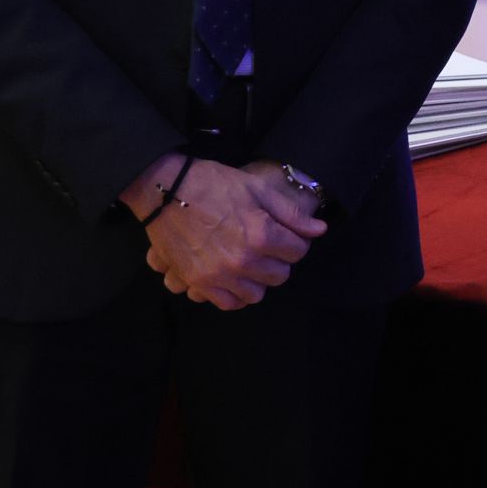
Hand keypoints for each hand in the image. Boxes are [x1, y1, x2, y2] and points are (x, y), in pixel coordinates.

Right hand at [133, 155, 327, 310]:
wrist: (166, 191)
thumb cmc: (214, 184)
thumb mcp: (258, 189)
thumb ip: (291, 214)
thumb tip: (320, 230)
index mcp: (261, 234)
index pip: (298, 252)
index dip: (296, 242)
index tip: (287, 235)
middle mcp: (243, 260)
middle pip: (280, 275)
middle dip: (280, 260)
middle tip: (269, 247)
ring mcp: (219, 275)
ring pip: (257, 294)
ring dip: (259, 279)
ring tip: (252, 262)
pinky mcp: (198, 282)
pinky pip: (228, 303)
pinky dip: (236, 294)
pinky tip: (235, 278)